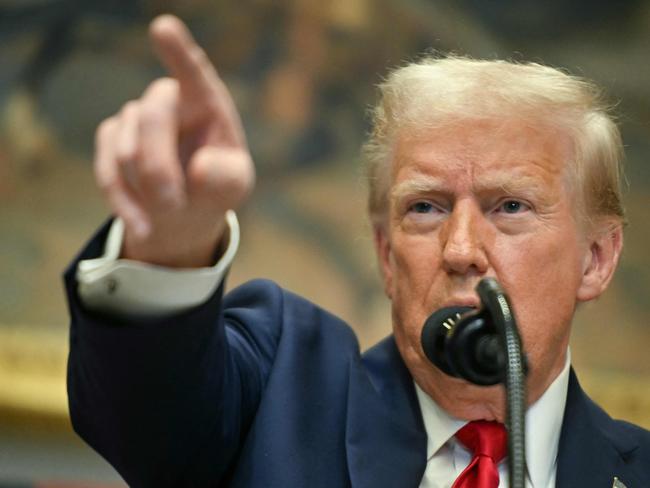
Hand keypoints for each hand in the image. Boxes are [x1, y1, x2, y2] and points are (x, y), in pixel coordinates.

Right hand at [94, 15, 253, 266]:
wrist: (185, 209)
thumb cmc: (217, 186)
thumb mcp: (234, 185)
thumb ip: (227, 177)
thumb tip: (198, 169)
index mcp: (206, 102)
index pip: (194, 72)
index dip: (178, 52)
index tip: (163, 28)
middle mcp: (168, 100)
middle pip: (152, 118)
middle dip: (160, 167)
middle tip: (174, 204)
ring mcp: (134, 117)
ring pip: (127, 151)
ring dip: (148, 192)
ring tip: (172, 212)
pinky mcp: (109, 141)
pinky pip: (108, 173)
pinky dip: (126, 205)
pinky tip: (144, 226)